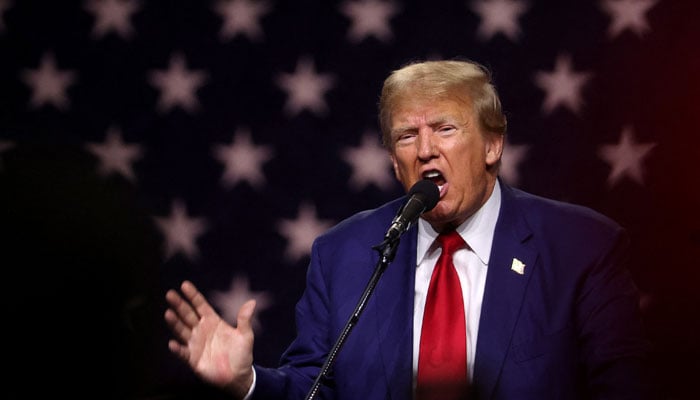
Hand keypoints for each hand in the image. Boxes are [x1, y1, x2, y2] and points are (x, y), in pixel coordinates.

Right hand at [164, 280, 255, 397]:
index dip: (193, 295)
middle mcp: (201, 330)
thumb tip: (252, 302)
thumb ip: (245, 319)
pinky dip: (177, 349)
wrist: (238, 376)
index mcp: (213, 321)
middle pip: (188, 314)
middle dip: (179, 305)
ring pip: (182, 330)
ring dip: (175, 323)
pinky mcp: (193, 359)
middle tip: (170, 294)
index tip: (184, 285)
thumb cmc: (242, 354)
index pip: (200, 305)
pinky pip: (183, 353)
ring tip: (168, 313)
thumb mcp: (245, 335)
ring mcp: (195, 344)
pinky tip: (172, 344)